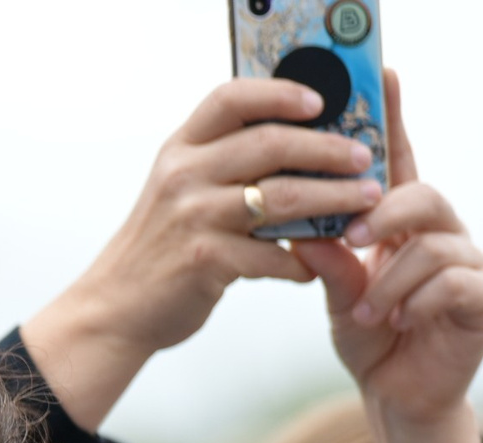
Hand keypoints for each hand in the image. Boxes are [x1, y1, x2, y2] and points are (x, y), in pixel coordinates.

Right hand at [19, 78, 381, 431]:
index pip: (232, 98)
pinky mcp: (205, 261)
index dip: (280, 93)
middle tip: (364, 158)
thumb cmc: (158, 249)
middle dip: (328, 149)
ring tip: (367, 203)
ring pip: (282, 197)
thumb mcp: (177, 190)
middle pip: (271, 143)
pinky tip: (317, 266)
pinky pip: (271, 256)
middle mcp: (185, 175)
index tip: (321, 100)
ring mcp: (194, 216)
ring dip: (334, 199)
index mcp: (181, 149)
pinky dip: (301, 262)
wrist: (115, 308)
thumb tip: (294, 144)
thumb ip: (221, 164)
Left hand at [289, 74, 482, 442]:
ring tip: (366, 310)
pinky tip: (400, 322)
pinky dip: (419, 300)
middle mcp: (443, 233)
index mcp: (405, 224)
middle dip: (385, 213)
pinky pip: (455, 281)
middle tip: (353, 238)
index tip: (383, 74)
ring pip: (434, 243)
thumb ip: (326, 261)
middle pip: (425, 194)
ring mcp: (470, 263)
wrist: (396, 399)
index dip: (395, 119)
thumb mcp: (336, 296)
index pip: (401, 163)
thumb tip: (299, 229)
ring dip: (391, 278)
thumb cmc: (370, 340)